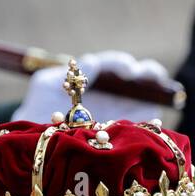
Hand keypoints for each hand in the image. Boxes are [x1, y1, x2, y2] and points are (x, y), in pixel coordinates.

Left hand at [11, 50, 167, 124]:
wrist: (33, 135)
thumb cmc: (38, 105)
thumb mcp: (45, 84)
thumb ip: (67, 71)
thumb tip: (91, 60)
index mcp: (94, 76)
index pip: (114, 64)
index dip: (123, 64)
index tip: (128, 72)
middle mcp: (110, 90)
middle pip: (138, 76)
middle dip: (148, 73)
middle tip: (147, 79)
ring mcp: (118, 110)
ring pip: (146, 97)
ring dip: (156, 92)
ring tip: (162, 93)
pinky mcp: (121, 130)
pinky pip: (142, 123)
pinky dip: (152, 119)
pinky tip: (156, 118)